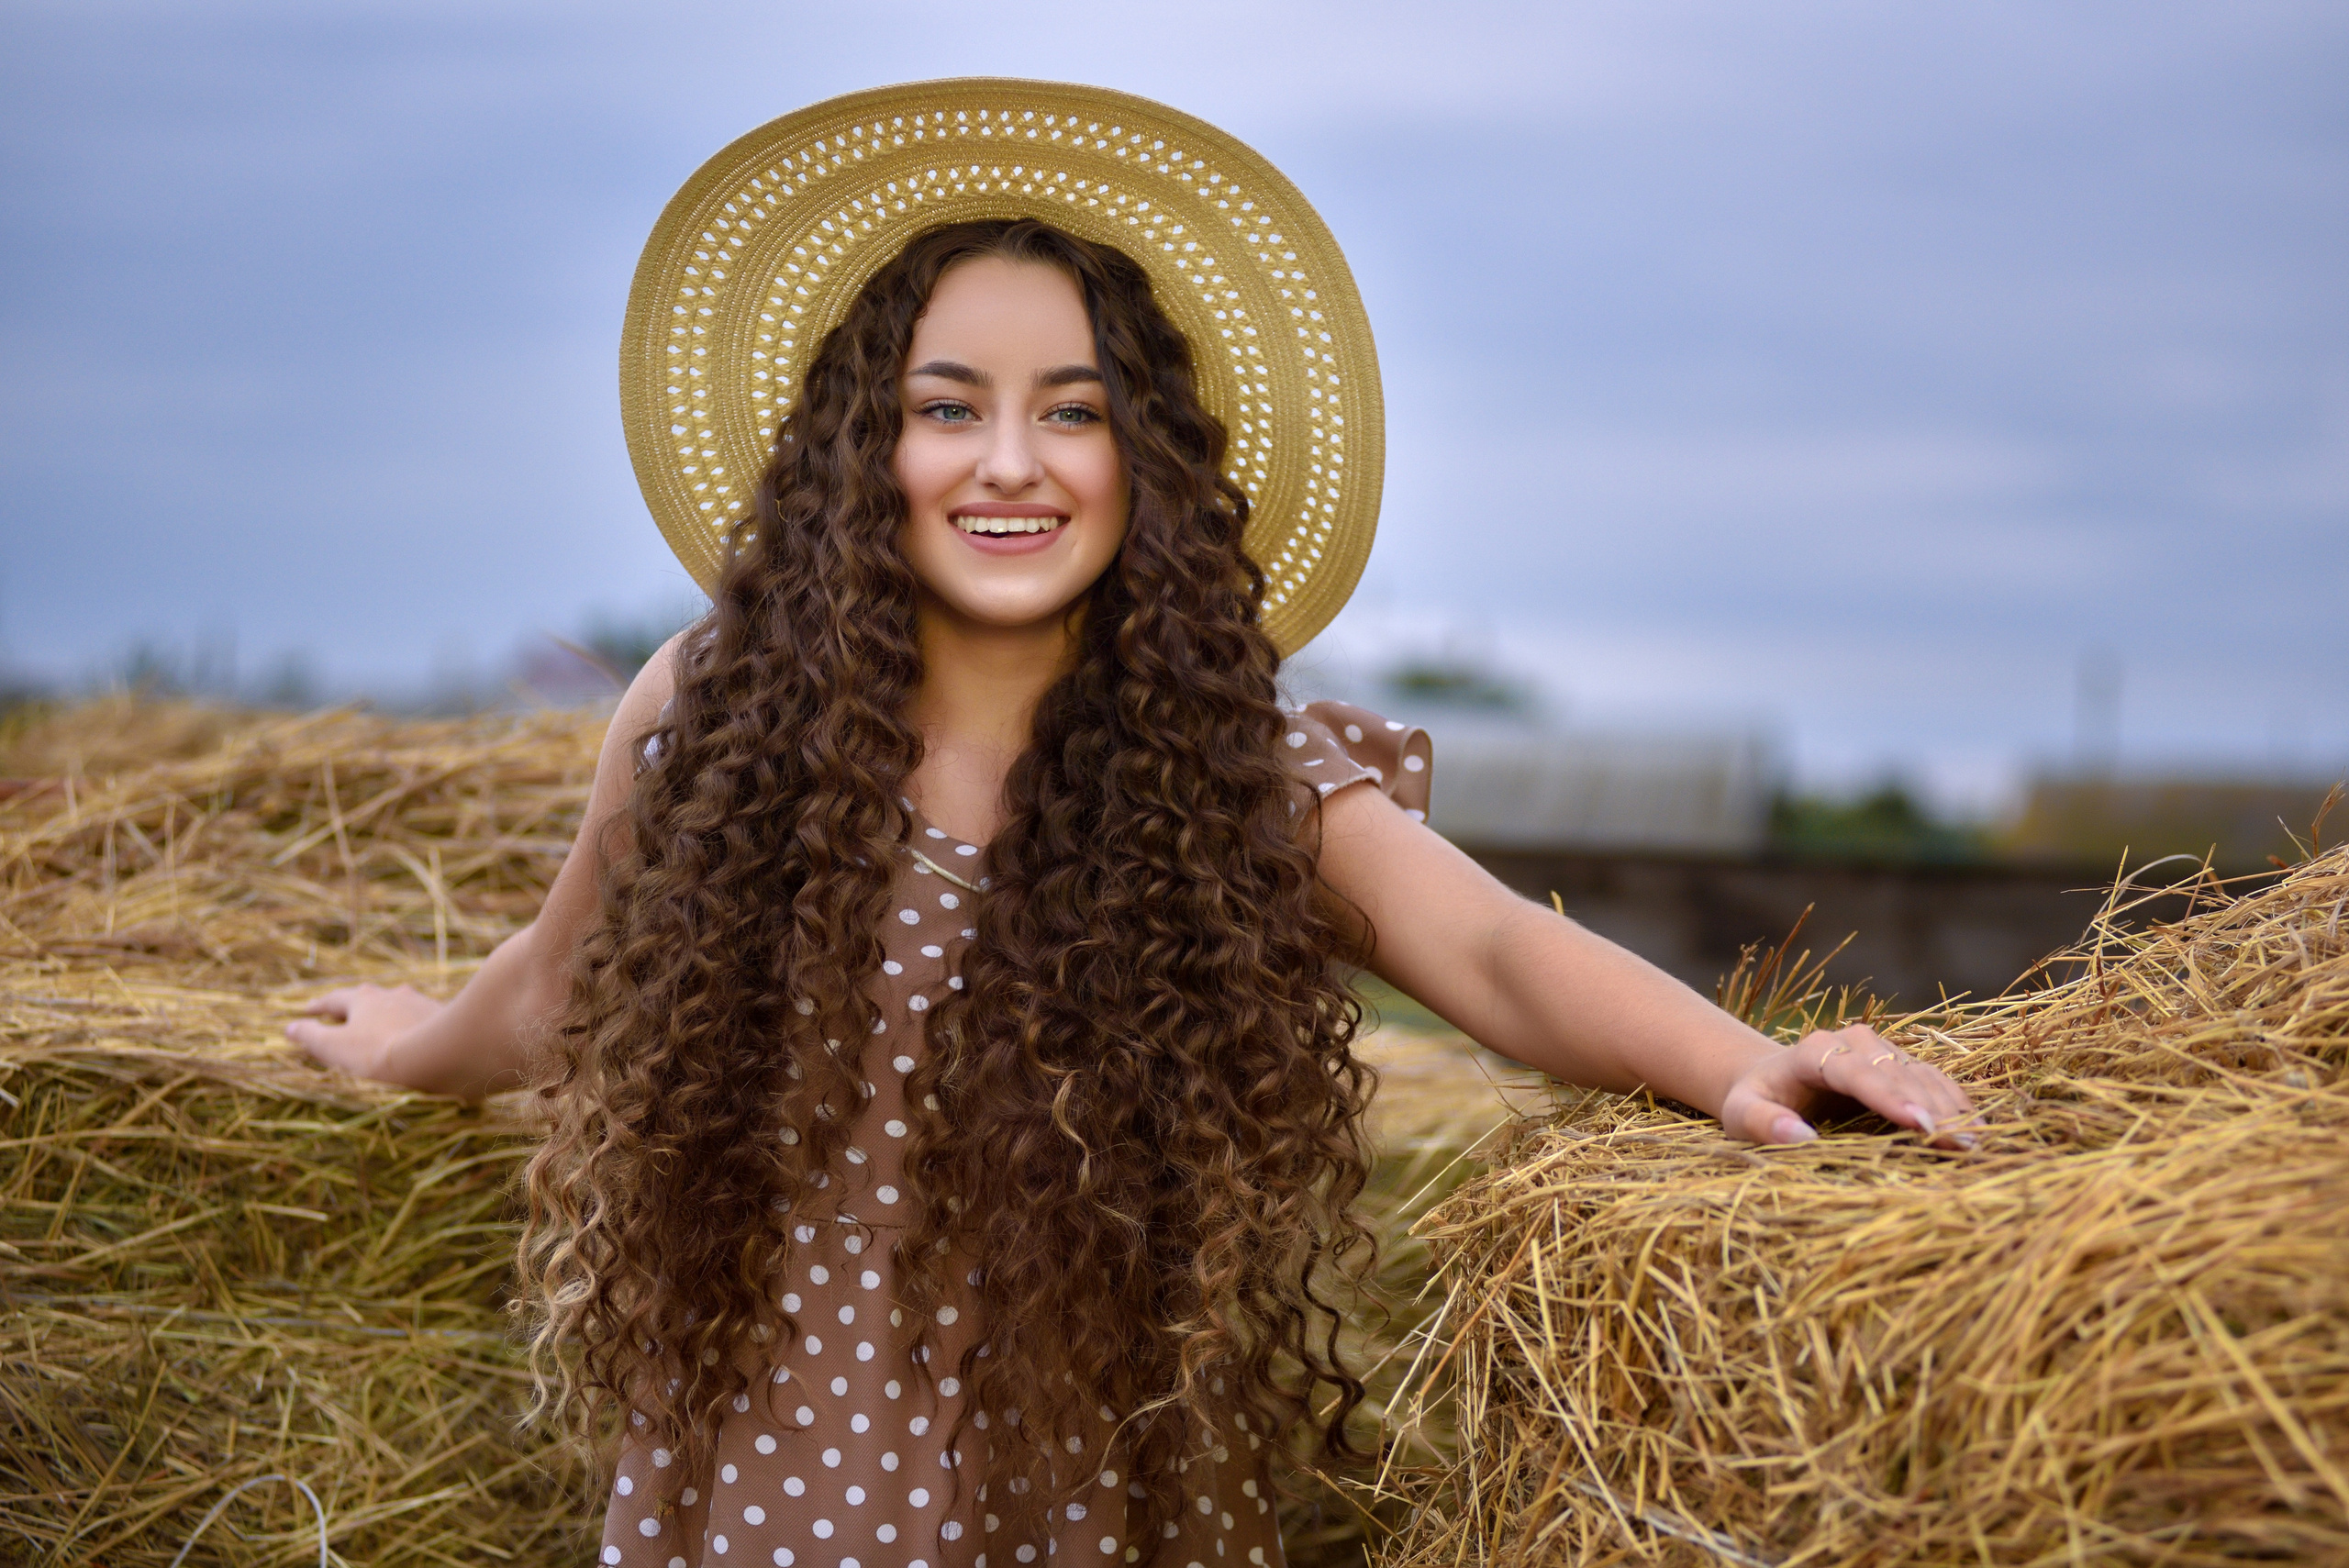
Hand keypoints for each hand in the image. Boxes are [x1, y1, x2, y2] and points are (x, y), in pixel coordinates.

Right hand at [287, 983, 444, 1086]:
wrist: (436, 1052)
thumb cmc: (378, 1051)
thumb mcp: (335, 1047)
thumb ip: (311, 1036)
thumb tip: (290, 1028)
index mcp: (362, 998)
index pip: (333, 1000)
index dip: (318, 1007)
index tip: (307, 1012)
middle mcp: (391, 993)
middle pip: (366, 1000)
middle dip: (352, 1010)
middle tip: (341, 1019)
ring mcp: (419, 1002)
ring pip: (395, 1007)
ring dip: (383, 1017)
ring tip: (377, 1029)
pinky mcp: (441, 1016)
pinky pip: (419, 1020)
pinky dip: (409, 1027)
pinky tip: (412, 1036)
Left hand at [1718, 1023, 1977, 1149]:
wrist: (1768, 1080)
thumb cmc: (1753, 1102)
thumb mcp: (1742, 1116)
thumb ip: (1765, 1124)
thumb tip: (1800, 1136)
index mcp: (1813, 1051)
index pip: (1858, 1072)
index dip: (1891, 1098)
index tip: (1920, 1125)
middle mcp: (1851, 1041)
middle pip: (1898, 1073)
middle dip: (1931, 1109)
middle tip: (1963, 1146)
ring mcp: (1879, 1048)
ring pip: (1922, 1075)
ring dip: (1951, 1107)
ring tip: (1976, 1144)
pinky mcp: (1897, 1062)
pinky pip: (1932, 1079)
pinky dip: (1954, 1102)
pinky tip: (1974, 1129)